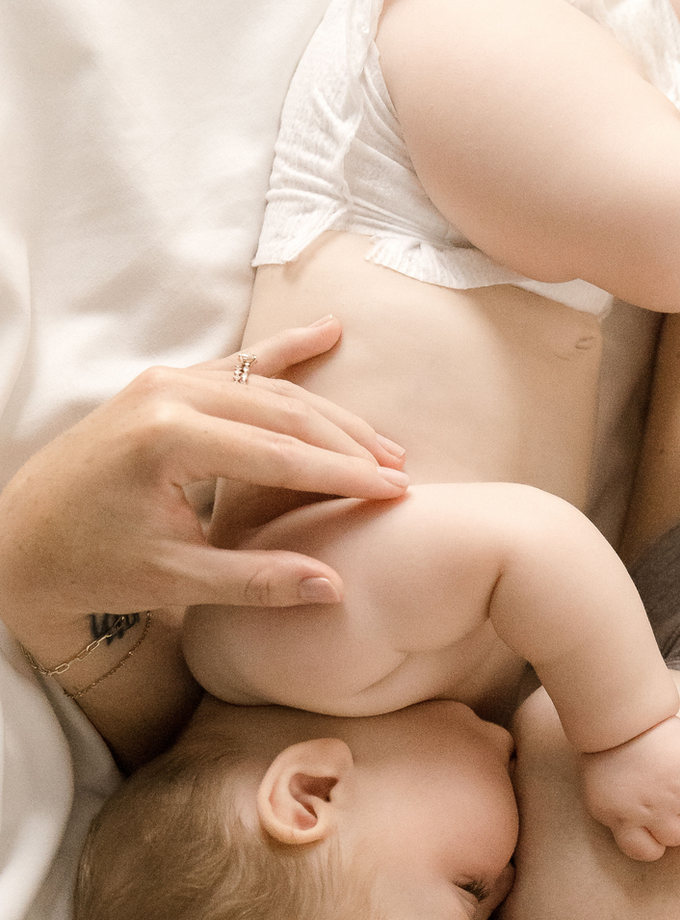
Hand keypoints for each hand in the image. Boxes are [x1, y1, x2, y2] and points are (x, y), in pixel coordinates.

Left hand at [0, 318, 409, 651]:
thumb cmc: (92, 565)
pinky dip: (284, 352)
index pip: (279, 455)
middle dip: (348, 445)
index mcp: (167, 439)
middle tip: (401, 472)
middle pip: (282, 414)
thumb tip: (335, 587)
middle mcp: (166, 394)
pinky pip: (236, 365)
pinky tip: (329, 331)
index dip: (343, 476)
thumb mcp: (175, 581)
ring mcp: (164, 381)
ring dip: (329, 415)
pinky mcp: (163, 383)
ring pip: (267, 390)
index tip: (396, 494)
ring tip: (384, 443)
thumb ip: (257, 581)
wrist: (19, 538)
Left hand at [580, 714, 679, 860]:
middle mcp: (655, 812)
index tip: (652, 826)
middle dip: (675, 820)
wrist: (619, 717)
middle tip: (666, 798)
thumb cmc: (605, 756)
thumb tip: (645, 837)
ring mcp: (679, 791)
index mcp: (626, 822)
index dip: (653, 841)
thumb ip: (620, 822)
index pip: (650, 853)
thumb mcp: (599, 798)